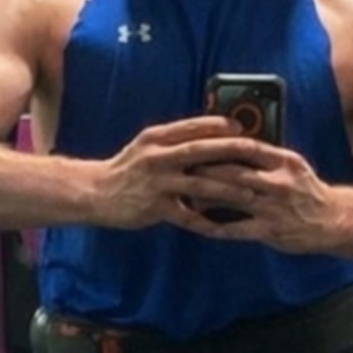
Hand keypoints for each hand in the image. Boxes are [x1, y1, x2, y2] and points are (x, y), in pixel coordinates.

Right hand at [94, 116, 259, 228]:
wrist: (95, 192)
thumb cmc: (127, 169)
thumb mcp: (147, 146)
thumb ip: (173, 141)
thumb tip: (207, 135)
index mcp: (157, 138)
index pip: (193, 126)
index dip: (219, 125)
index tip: (242, 126)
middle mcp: (158, 157)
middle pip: (200, 150)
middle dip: (231, 150)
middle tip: (257, 152)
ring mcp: (157, 183)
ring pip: (199, 183)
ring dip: (227, 188)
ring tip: (251, 193)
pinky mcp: (155, 207)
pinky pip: (187, 217)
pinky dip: (206, 222)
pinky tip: (224, 227)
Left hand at [177, 140, 342, 253]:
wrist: (333, 221)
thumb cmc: (307, 191)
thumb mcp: (292, 166)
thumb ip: (265, 158)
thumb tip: (232, 145)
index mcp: (284, 161)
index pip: (247, 146)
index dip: (219, 145)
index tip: (198, 144)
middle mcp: (279, 182)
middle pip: (234, 171)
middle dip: (204, 169)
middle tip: (180, 167)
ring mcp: (274, 208)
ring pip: (232, 198)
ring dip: (205, 196)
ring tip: (183, 193)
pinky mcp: (271, 231)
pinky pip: (236, 229)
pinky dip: (214, 227)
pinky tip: (197, 225)